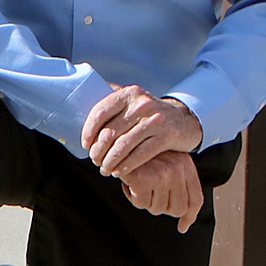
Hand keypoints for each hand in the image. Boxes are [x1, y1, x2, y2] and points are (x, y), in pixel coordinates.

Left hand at [82, 85, 204, 179]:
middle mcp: (142, 104)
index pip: (100, 112)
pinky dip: (126, 166)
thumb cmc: (150, 114)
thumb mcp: (133, 102)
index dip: (88, 131)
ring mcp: (156, 120)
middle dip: (98, 151)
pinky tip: (118, 171)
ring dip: (110, 161)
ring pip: (123, 146)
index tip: (86, 145)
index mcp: (129, 94)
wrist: (185, 120)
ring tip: (105, 169)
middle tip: (95, 161)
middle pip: (110, 132)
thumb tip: (80, 100)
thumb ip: (112, 100)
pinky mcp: (167, 136)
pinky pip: (140, 154)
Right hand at [118, 151, 205, 232]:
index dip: (190, 217)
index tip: (182, 227)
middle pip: (177, 209)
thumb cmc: (139, 155)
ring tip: (138, 185)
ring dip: (145, 201)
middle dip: (162, 207)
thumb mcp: (164, 162)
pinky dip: (133, 197)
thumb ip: (176, 183)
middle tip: (150, 195)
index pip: (195, 199)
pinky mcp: (145, 179)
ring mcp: (162, 174)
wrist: (116, 141)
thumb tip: (184, 215)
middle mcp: (177, 169)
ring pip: (158, 209)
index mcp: (185, 164)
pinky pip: (142, 204)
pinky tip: (129, 184)